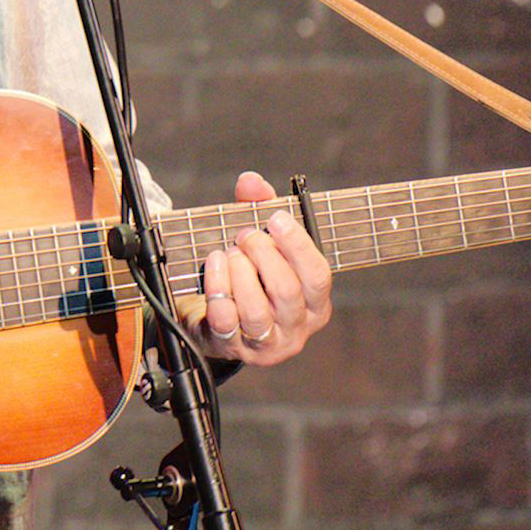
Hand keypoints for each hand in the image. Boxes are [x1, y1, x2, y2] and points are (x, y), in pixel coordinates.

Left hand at [178, 171, 331, 366]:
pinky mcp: (232, 348)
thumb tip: (251, 182)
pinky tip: (213, 266)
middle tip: (244, 235)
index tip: (275, 218)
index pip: (318, 275)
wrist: (215, 316)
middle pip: (287, 290)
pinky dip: (216, 287)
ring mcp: (265, 344)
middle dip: (262, 254)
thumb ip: (258, 206)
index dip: (297, 244)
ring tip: (228, 253)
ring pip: (255, 310)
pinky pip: (225, 319)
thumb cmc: (249, 274)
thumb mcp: (259, 241)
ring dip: (239, 272)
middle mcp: (296, 328)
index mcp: (315, 303)